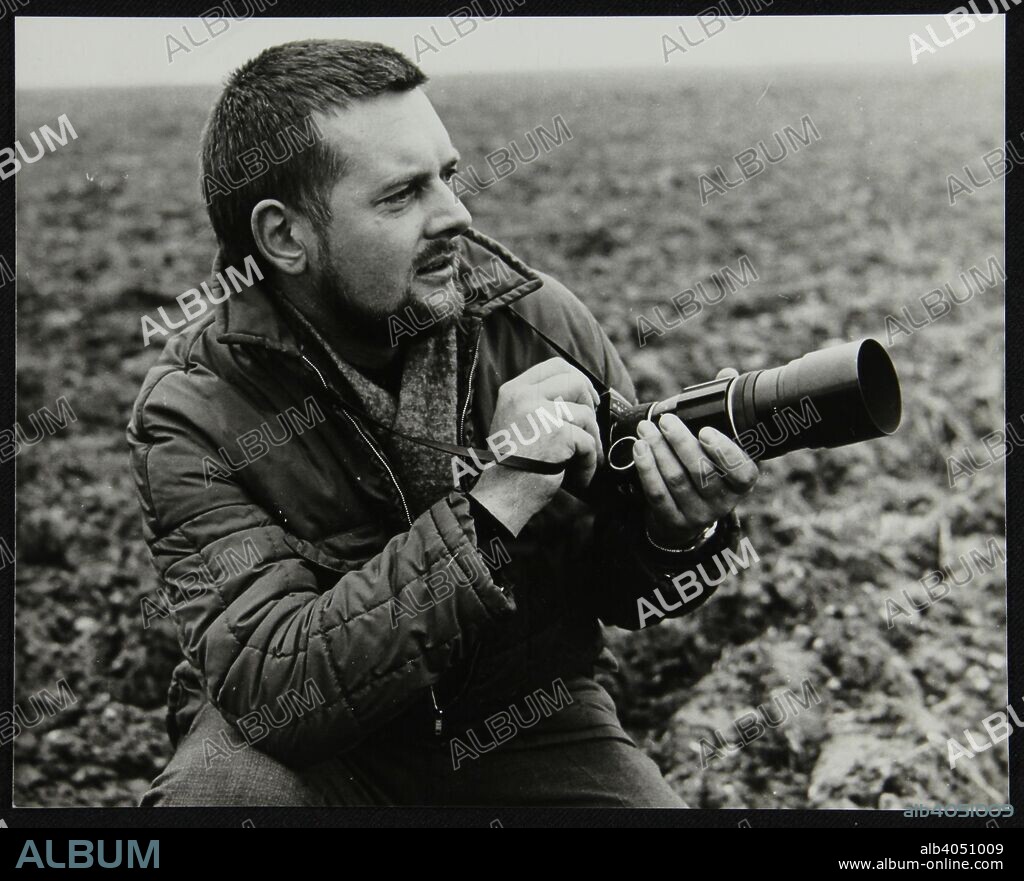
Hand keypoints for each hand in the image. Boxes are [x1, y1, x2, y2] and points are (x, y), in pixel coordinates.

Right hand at [470, 358, 603, 535]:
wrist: (502, 494)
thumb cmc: (512, 464)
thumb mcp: (516, 421)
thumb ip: (538, 402)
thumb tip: (580, 394)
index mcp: (514, 390)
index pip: (555, 366)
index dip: (578, 378)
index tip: (586, 397)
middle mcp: (525, 396)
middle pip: (576, 382)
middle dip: (590, 404)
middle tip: (591, 425)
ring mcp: (541, 413)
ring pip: (586, 415)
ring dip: (591, 440)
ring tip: (582, 459)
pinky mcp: (558, 434)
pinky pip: (589, 442)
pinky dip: (589, 463)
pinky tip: (580, 476)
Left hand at [631, 368, 758, 548]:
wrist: (687, 515)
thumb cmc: (708, 468)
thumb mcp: (721, 446)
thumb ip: (725, 410)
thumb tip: (727, 374)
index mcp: (742, 482)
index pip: (742, 472)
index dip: (725, 452)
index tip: (706, 431)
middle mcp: (724, 501)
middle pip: (702, 473)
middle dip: (681, 442)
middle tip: (666, 420)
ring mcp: (698, 514)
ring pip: (677, 481)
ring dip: (659, 451)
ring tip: (646, 429)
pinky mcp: (673, 520)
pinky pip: (657, 494)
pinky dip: (646, 468)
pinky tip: (639, 448)